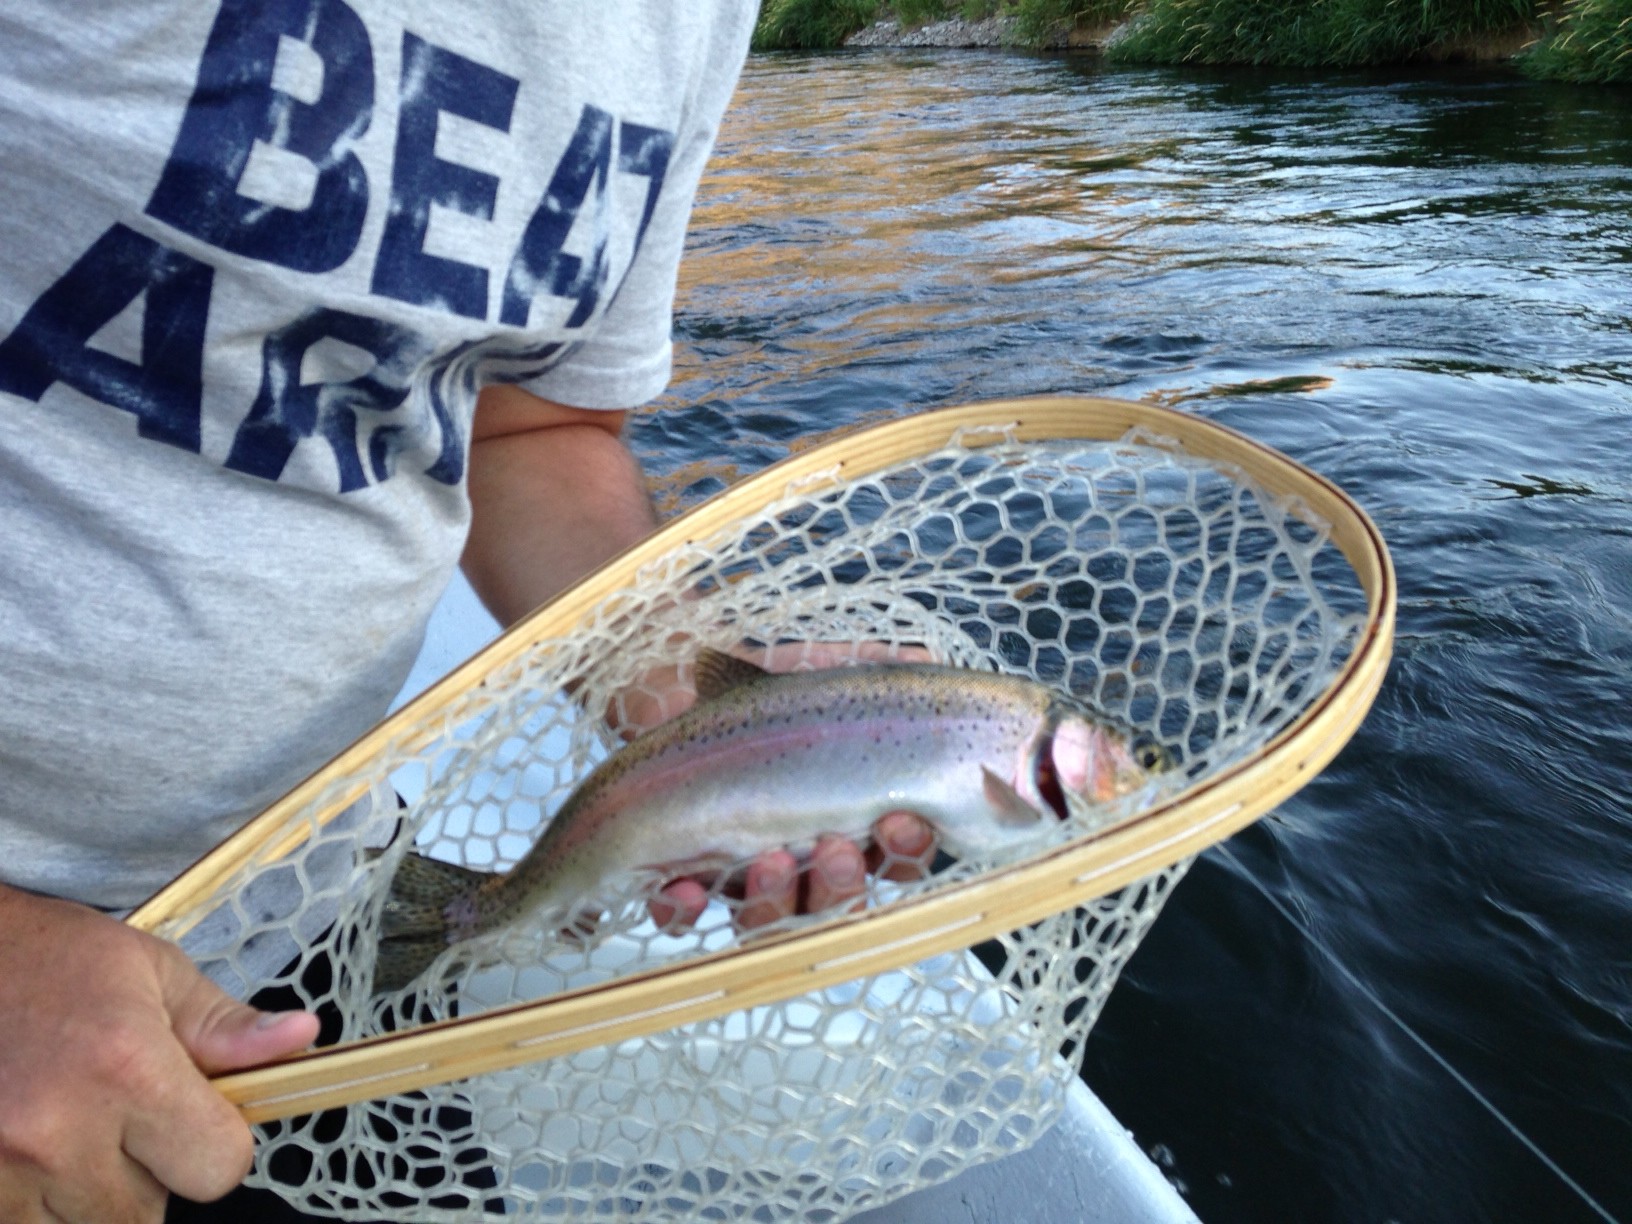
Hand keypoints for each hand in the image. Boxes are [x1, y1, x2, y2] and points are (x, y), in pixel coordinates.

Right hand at [0, 887, 319, 1222]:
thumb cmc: (49, 960)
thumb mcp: (150, 973)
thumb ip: (225, 1026)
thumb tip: (302, 1037)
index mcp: (125, 1067)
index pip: (218, 1167)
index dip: (218, 1144)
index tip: (200, 1117)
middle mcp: (59, 1131)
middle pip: (146, 1215)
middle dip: (150, 1175)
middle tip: (121, 1119)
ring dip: (89, 1197)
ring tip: (73, 1130)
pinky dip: (35, 1204)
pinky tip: (32, 1150)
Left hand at [617, 641, 938, 933]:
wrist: (664, 687)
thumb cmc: (751, 694)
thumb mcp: (814, 676)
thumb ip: (869, 672)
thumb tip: (922, 663)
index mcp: (844, 820)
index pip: (893, 857)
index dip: (905, 850)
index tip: (901, 820)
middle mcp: (797, 859)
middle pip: (835, 903)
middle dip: (842, 885)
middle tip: (836, 849)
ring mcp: (738, 876)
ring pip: (767, 919)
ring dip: (776, 899)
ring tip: (771, 860)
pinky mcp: (677, 874)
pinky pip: (680, 920)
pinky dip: (685, 912)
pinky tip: (687, 888)